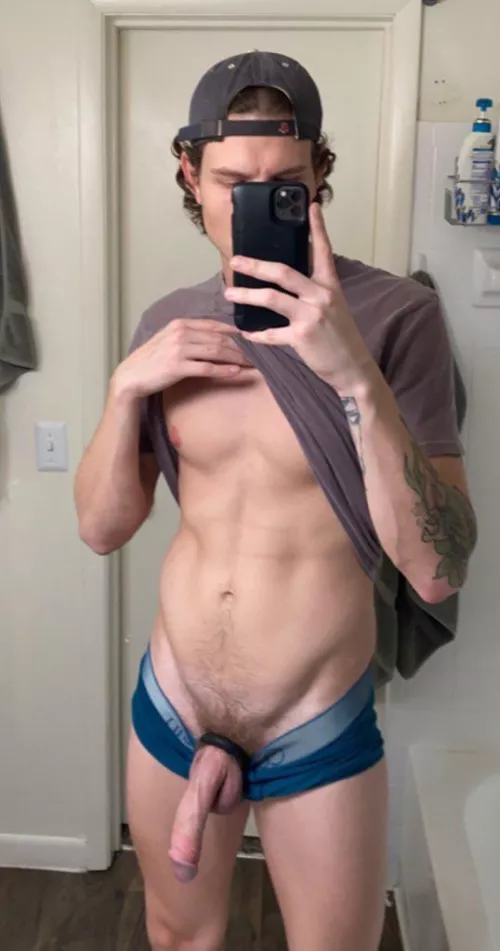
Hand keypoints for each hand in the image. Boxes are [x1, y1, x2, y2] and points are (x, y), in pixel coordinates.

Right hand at [113, 319, 253, 398]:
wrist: (131, 376)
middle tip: (258, 354)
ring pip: (216, 351)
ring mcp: (178, 349)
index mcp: (180, 324)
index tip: (251, 339)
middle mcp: (180, 333)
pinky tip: (236, 372)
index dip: (235, 332)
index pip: (214, 325)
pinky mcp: (177, 366)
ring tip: (252, 364)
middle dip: (240, 347)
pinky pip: (206, 367)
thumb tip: (216, 339)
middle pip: (218, 339)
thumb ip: (190, 336)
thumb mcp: (169, 340)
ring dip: (236, 358)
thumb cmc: (152, 360)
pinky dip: (223, 370)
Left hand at [224, 203, 373, 392]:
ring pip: (271, 298)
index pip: (323, 250)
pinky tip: (245, 332)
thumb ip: (314, 291)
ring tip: (229, 293)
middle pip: (283, 272)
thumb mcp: (334, 307)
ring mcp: (311, 315)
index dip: (317, 227)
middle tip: (235, 260)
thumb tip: (287, 280)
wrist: (353, 367)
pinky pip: (272, 333)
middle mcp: (321, 296)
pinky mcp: (302, 336)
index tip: (311, 206)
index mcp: (330, 285)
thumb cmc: (340, 337)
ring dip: (246, 295)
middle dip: (256, 265)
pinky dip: (256, 334)